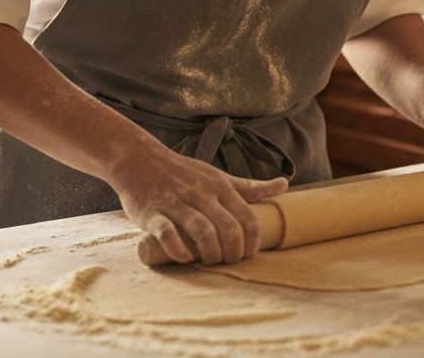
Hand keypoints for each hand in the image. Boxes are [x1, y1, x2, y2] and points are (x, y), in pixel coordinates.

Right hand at [109, 137, 287, 264]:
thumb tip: (284, 185)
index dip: (252, 243)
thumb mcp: (218, 177)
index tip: (247, 255)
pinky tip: (185, 257)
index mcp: (220, 186)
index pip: (248, 219)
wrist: (139, 160)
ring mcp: (177, 203)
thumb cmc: (183, 173)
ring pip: (203, 232)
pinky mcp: (153, 214)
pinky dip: (180, 251)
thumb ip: (249, 187)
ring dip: (211, 254)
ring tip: (210, 261)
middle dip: (233, 254)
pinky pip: (169, 235)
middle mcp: (201, 194)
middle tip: (228, 262)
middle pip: (228, 229)